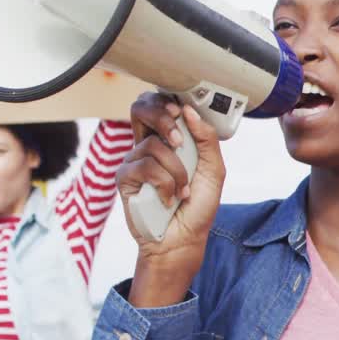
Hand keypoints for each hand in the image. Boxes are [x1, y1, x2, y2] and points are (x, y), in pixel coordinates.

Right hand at [118, 93, 224, 261]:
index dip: (165, 101)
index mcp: (170, 139)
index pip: (159, 105)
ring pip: (153, 145)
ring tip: (182, 190)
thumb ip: (206, 139)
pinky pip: (144, 167)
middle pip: (140, 108)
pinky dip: (164, 184)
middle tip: (178, 141)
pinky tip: (168, 198)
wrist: (185, 238)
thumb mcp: (213, 169)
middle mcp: (149, 145)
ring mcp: (135, 160)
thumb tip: (188, 111)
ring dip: (176, 171)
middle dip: (162, 119)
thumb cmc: (198, 205)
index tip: (180, 111)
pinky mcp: (125, 178)